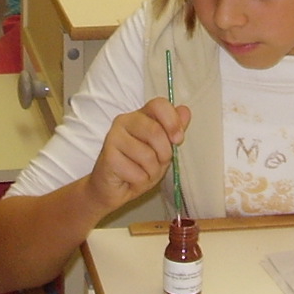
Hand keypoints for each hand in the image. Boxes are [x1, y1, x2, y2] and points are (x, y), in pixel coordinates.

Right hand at [85, 98, 190, 215]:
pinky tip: (130, 178)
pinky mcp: (108, 156)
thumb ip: (172, 130)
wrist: (111, 188)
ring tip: (142, 172)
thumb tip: (185, 111)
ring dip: (151, 171)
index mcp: (141, 116)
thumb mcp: (162, 150)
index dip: (172, 121)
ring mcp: (113, 136)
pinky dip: (139, 181)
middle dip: (164, 154)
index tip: (178, 139)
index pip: (159, 105)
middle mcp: (125, 121)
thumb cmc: (138, 168)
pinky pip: (136, 172)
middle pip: (155, 131)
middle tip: (158, 163)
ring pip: (147, 155)